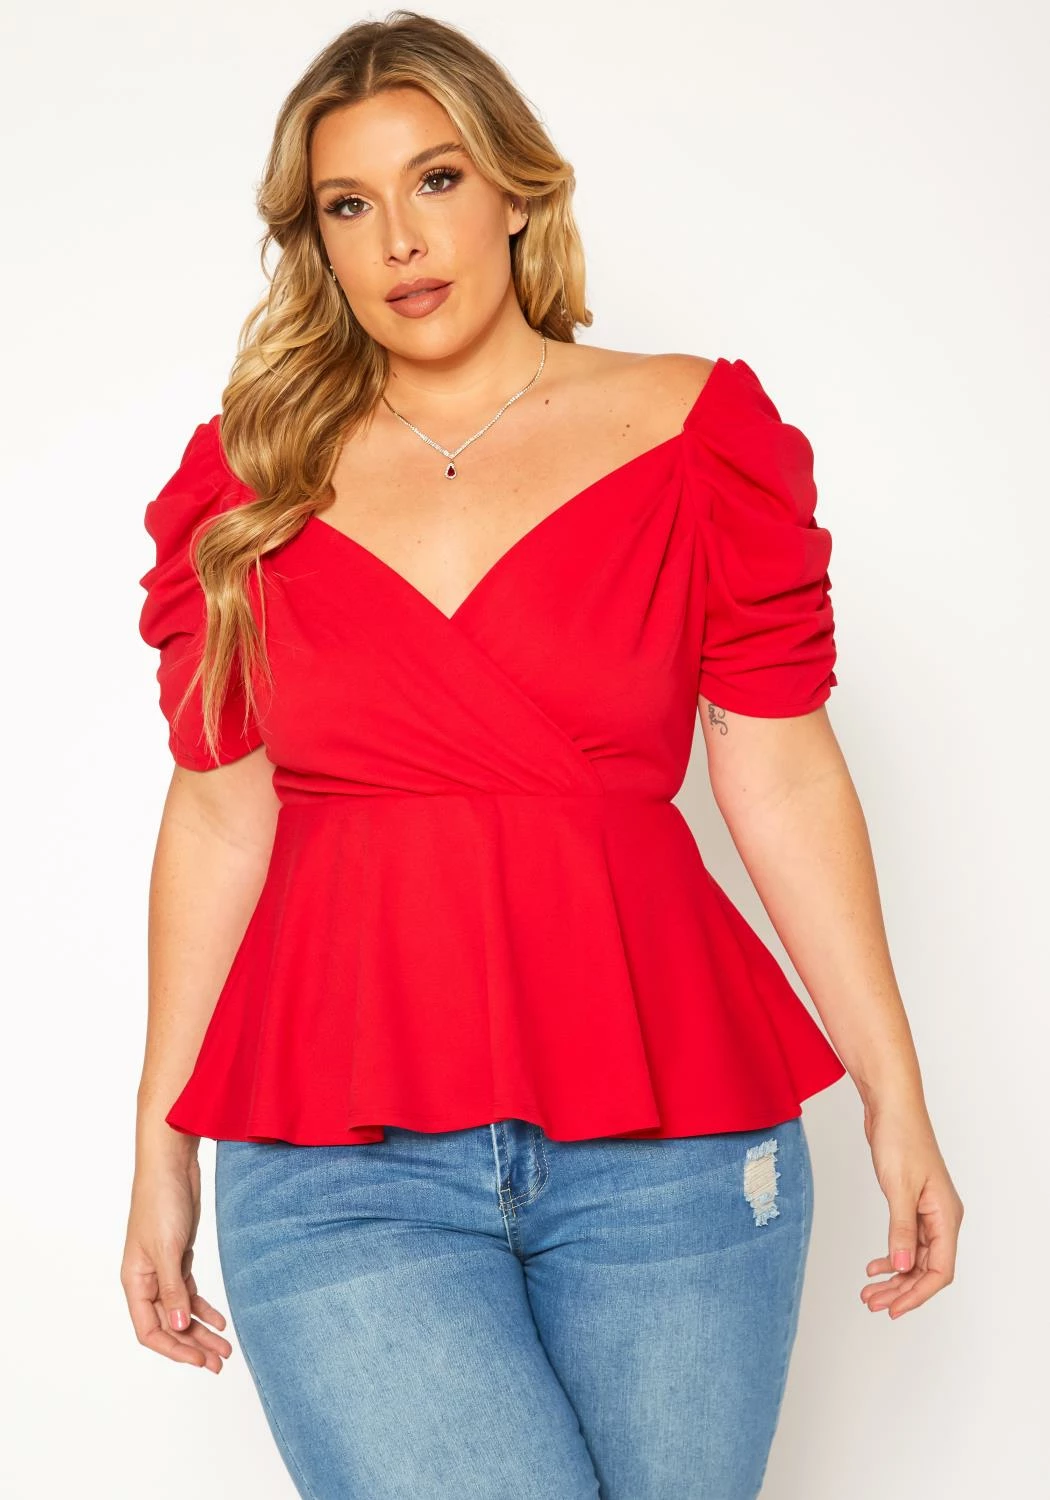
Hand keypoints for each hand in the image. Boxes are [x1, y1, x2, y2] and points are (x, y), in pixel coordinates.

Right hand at [121, 1154, 232, 1371]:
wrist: (172, 1165)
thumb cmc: (161, 1201)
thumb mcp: (167, 1248)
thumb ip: (172, 1289)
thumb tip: (177, 1326)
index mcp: (135, 1282)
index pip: (149, 1330)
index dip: (174, 1349)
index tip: (199, 1360)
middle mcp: (146, 1280)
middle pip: (169, 1324)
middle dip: (193, 1345)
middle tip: (219, 1362)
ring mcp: (163, 1269)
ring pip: (181, 1310)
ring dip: (202, 1330)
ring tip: (225, 1347)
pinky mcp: (179, 1256)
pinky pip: (189, 1291)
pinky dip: (203, 1307)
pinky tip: (220, 1320)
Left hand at [859, 1101, 963, 1318]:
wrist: (891, 1106)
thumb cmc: (900, 1138)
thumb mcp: (898, 1187)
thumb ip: (900, 1229)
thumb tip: (902, 1266)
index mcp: (945, 1216)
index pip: (940, 1270)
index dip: (917, 1294)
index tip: (893, 1309)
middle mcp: (941, 1217)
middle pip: (926, 1268)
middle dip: (901, 1290)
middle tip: (872, 1302)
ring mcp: (927, 1210)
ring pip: (914, 1256)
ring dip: (894, 1276)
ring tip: (869, 1290)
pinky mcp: (911, 1202)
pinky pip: (906, 1240)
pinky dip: (891, 1255)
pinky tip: (875, 1265)